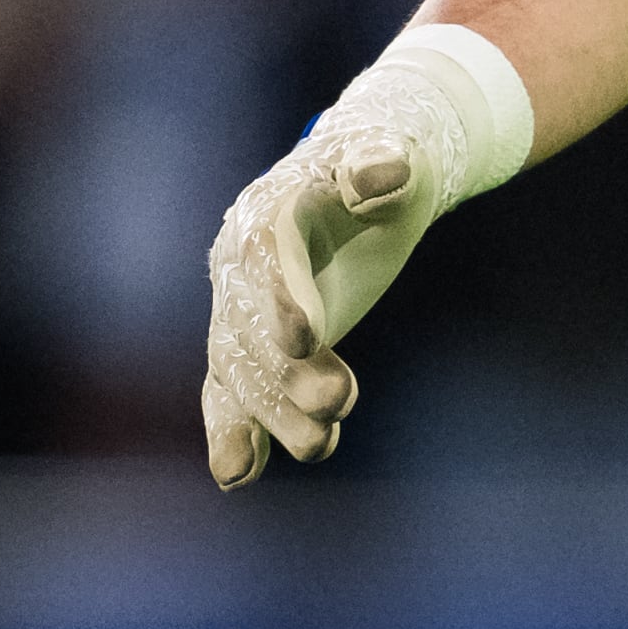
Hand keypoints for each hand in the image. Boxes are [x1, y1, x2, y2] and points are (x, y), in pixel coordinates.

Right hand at [198, 25, 533, 489]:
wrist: (374, 176)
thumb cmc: (389, 161)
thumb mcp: (397, 152)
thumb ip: (382, 161)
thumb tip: (380, 173)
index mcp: (270, 210)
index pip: (269, 260)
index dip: (283, 299)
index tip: (305, 339)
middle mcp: (243, 264)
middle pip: (252, 324)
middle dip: (287, 369)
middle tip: (341, 399)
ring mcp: (245, 308)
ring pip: (243, 368)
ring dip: (273, 411)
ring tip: (319, 445)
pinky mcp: (260, 344)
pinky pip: (231, 391)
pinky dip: (232, 432)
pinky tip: (238, 476)